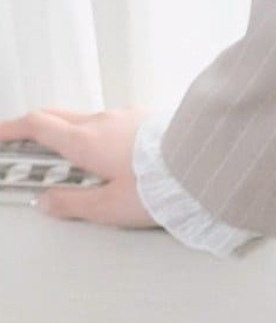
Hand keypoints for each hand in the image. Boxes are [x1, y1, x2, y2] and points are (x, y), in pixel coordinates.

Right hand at [0, 106, 159, 230]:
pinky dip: (102, 134)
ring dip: (73, 132)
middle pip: (58, 116)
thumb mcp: (110, 206)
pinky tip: (116, 156)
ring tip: (76, 161)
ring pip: (89, 119)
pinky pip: (116, 123)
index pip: (37, 126)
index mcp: (85, 141)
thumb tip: (46, 202)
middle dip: (37, 128)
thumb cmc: (162, 188)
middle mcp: (103, 121)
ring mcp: (128, 116)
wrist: (209, 164)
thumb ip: (74, 203)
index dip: (11, 129)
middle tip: (27, 146)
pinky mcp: (150, 119)